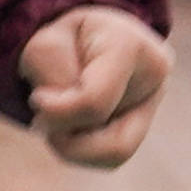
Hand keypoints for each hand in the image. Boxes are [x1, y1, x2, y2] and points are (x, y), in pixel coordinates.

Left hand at [20, 6, 169, 169]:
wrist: (85, 33)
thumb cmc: (62, 37)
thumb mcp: (44, 45)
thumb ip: (52, 79)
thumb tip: (63, 126)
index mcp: (130, 45)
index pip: (94, 102)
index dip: (57, 113)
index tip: (35, 99)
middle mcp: (155, 74)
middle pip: (108, 136)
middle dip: (67, 136)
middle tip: (41, 118)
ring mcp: (154, 99)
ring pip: (113, 154)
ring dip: (73, 146)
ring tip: (55, 122)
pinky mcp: (146, 120)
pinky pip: (112, 157)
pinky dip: (82, 150)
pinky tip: (69, 127)